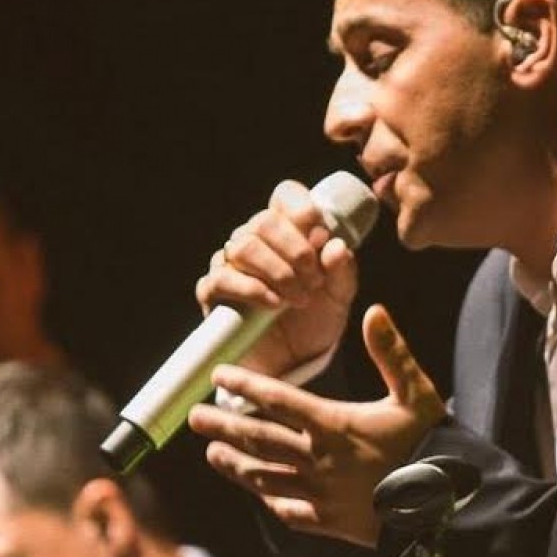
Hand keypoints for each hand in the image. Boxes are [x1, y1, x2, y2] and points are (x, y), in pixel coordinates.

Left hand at [188, 304, 446, 546]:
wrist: (446, 507)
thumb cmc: (429, 444)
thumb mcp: (416, 393)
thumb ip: (391, 352)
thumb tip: (374, 310)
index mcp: (335, 425)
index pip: (279, 400)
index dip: (246, 385)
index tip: (220, 374)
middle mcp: (319, 459)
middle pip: (259, 439)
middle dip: (224, 425)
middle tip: (194, 416)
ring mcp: (320, 494)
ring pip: (265, 476)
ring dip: (235, 463)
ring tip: (212, 452)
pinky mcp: (329, 521)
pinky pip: (289, 510)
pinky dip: (269, 498)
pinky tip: (257, 492)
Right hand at [195, 179, 357, 377]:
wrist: (292, 361)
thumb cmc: (315, 319)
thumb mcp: (340, 297)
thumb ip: (342, 271)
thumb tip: (335, 246)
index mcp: (288, 230)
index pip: (285, 195)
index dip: (300, 208)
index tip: (319, 234)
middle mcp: (256, 240)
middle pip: (264, 221)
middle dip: (294, 249)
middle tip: (314, 280)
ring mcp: (230, 264)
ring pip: (243, 246)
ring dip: (276, 272)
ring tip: (298, 298)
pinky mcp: (213, 292)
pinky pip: (221, 279)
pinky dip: (251, 289)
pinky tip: (273, 304)